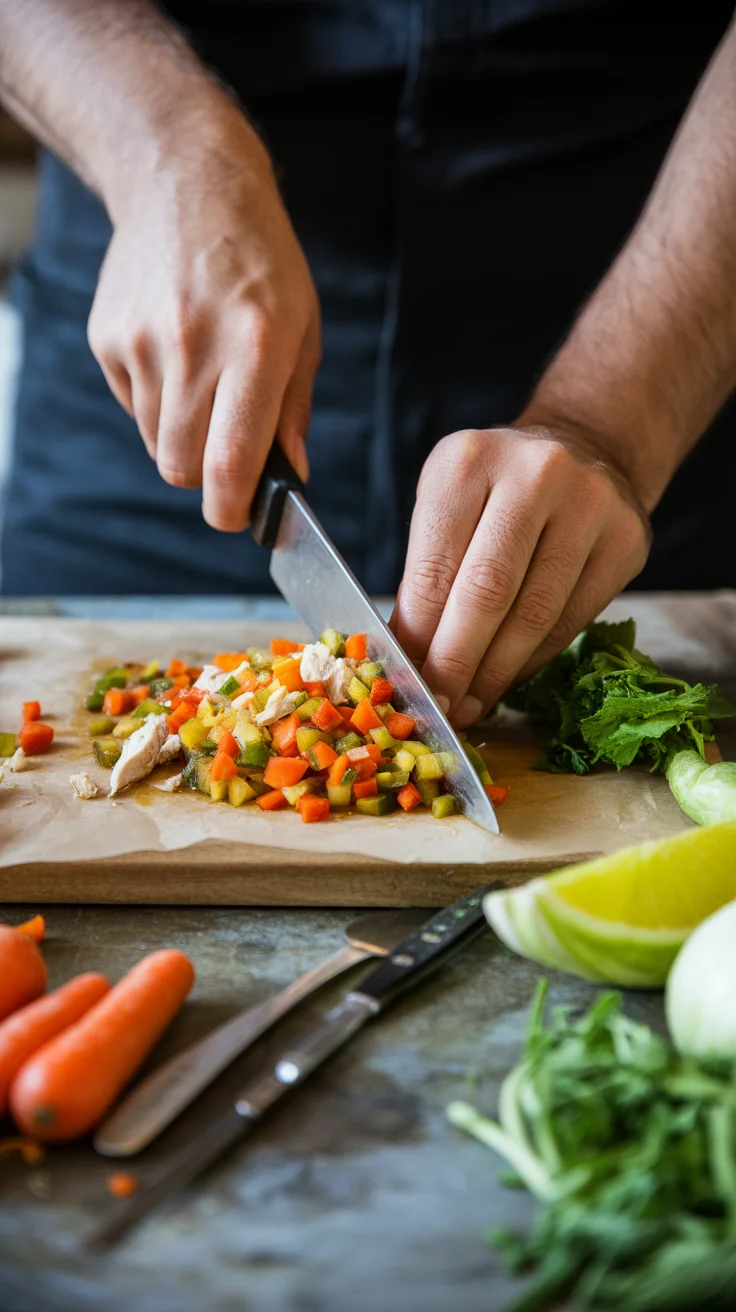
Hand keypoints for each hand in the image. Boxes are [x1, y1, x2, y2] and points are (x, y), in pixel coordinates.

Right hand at [88, 107, 319, 530]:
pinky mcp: (108, 337)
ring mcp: (142, 341)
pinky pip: (133, 407)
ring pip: (157, 443)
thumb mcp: (302, 328)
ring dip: (184, 438)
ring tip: (206, 386)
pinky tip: (176, 355)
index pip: (229, 462)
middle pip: (182, 467)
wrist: (187, 184)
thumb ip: (294, 409)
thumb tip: (291, 478)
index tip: (239, 515)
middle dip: (207, 480)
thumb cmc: (261, 262)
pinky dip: (156, 403)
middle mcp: (193, 346)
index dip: (231, 509)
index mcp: (255, 346)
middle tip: (229, 455)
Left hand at [393, 426, 650, 726]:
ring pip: (535, 614)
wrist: (583, 449)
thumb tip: (408, 659)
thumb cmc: (496, 491)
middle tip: (439, 707)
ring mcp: (590, 504)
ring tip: (470, 704)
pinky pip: (572, 619)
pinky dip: (533, 660)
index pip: (436, 569)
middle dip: (457, 663)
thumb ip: (427, 576)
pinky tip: (508, 679)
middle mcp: (535, 474)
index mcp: (468, 461)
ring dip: (496, 673)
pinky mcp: (627, 540)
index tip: (407, 683)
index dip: (419, 638)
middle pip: (488, 592)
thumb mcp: (446, 508)